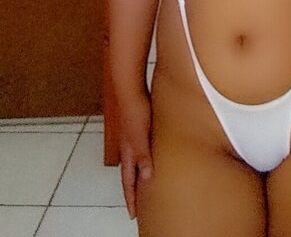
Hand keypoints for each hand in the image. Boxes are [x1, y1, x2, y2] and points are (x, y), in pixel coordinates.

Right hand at [117, 89, 153, 220]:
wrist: (130, 88)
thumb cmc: (135, 110)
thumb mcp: (140, 136)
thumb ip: (143, 156)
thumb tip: (146, 178)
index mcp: (127, 152)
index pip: (128, 181)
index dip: (131, 198)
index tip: (133, 214)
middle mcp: (127, 147)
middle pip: (129, 174)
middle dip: (133, 190)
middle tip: (138, 204)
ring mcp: (131, 137)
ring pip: (134, 162)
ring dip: (137, 175)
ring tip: (145, 184)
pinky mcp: (138, 127)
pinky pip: (140, 149)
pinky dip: (143, 159)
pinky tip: (151, 155)